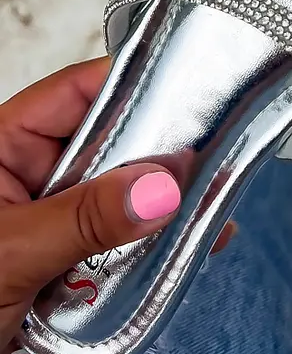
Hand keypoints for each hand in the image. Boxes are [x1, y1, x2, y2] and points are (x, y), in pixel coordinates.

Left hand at [0, 58, 180, 353]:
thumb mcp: (9, 254)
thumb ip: (83, 218)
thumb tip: (158, 185)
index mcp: (2, 150)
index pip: (74, 93)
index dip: (129, 85)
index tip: (185, 90)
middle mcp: (32, 180)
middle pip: (110, 144)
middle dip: (156, 155)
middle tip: (208, 158)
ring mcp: (55, 224)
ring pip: (123, 198)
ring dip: (162, 208)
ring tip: (208, 203)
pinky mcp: (73, 269)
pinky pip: (124, 247)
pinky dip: (157, 250)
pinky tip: (193, 245)